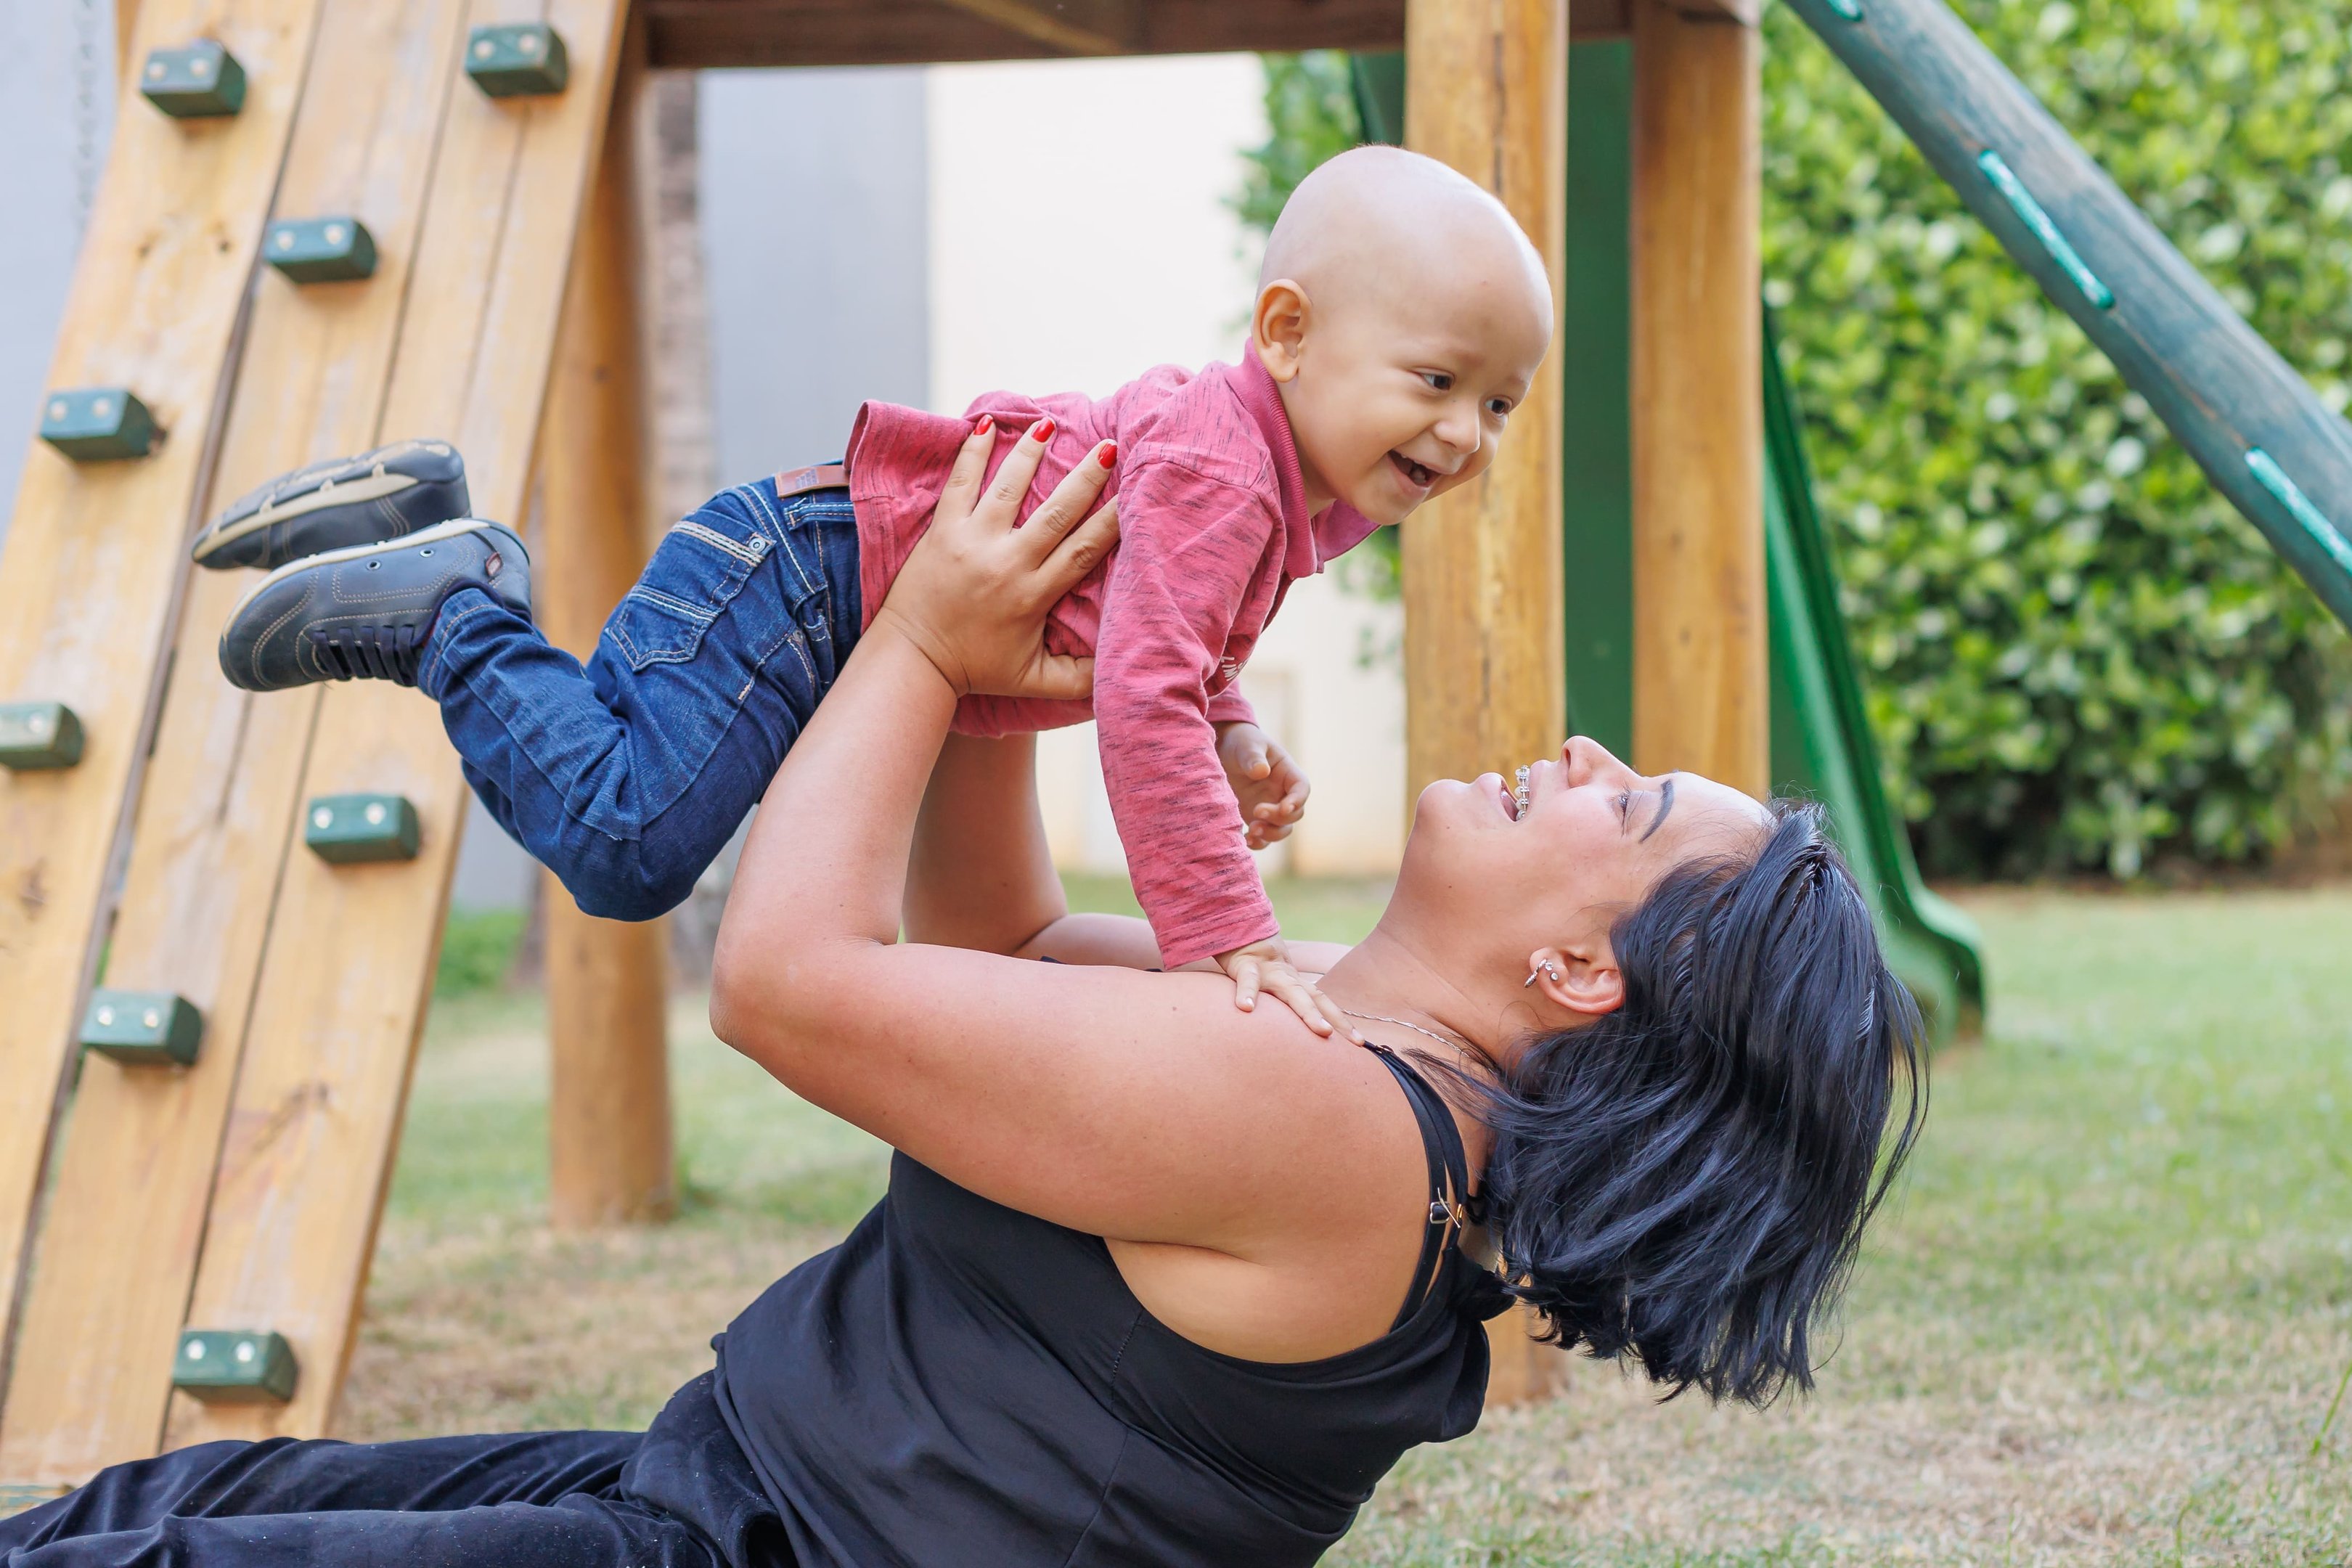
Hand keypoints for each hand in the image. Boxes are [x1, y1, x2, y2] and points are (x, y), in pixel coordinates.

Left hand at [872, 417, 1119, 699]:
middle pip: (1056, 511)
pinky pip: (960, 483)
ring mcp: (971, 541)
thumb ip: (1080, 678)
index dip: (1113, 521)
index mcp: (1033, 595)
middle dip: (1086, 477)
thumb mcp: (1034, 681)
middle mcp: (1006, 562)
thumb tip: (1122, 672)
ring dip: (1031, 453)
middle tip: (1110, 446)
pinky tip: (986, 425)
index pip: (1084, 551)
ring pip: (1008, 488)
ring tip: (1051, 424)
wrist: (912, 661)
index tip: (1135, 494)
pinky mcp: (941, 531)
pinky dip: (972, 452)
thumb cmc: (976, 670)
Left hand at [1215, 721, 1309, 850]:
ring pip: (1282, 829)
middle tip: (1256, 813)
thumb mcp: (1248, 744)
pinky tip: (1245, 840)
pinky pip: (1264, 837)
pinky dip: (1259, 843)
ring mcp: (1270, 807)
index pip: (1301, 789)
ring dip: (1271, 834)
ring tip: (1252, 831)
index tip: (1283, 808)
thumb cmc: (1241, 742)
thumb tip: (1261, 772)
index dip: (1297, 801)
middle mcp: (1282, 793)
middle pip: (1294, 814)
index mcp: (1288, 773)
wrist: (1223, 751)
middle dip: (1279, 818)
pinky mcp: (1255, 818)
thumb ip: (1254, 756)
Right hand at [1217, 937, 1362, 1041]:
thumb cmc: (1252, 965)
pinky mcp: (1244, 967)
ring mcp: (1268, 972)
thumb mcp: (1270, 983)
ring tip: (1322, 1030)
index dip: (1342, 1021)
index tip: (1361, 1043)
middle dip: (1337, 1019)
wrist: (1235, 930)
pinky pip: (1247, 981)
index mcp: (1294, 984)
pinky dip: (1247, 993)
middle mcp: (1287, 979)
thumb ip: (1283, 1001)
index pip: (1323, 1002)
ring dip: (1309, 1011)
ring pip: (1292, 992)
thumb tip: (1298, 1028)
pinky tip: (1245, 1008)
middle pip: (1316, 998)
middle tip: (1355, 1041)